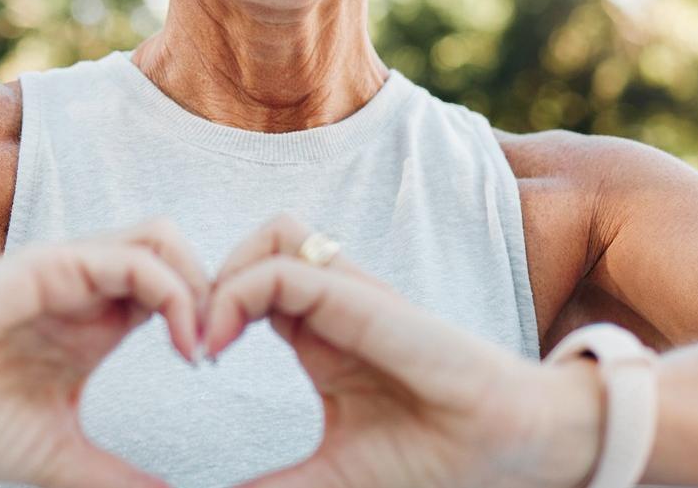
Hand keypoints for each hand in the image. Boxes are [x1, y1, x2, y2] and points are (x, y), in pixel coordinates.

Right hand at [0, 218, 209, 487]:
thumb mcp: (59, 460)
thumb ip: (117, 479)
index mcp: (92, 329)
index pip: (173, 296)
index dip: (208, 322)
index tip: (216, 375)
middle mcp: (86, 294)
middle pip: (178, 257)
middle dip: (217, 294)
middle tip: (223, 350)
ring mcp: (70, 274)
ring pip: (163, 240)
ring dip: (199, 284)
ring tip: (202, 343)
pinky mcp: (51, 265)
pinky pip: (133, 257)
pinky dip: (172, 291)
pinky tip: (179, 343)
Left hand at [203, 214, 605, 487]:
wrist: (510, 451)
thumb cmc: (432, 461)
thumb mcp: (327, 478)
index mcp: (319, 337)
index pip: (251, 284)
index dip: (207, 309)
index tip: (190, 364)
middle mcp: (332, 306)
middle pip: (256, 245)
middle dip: (205, 280)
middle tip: (186, 344)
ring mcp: (352, 297)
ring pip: (272, 234)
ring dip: (224, 273)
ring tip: (205, 339)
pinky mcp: (366, 302)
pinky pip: (288, 267)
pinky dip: (241, 292)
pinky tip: (220, 344)